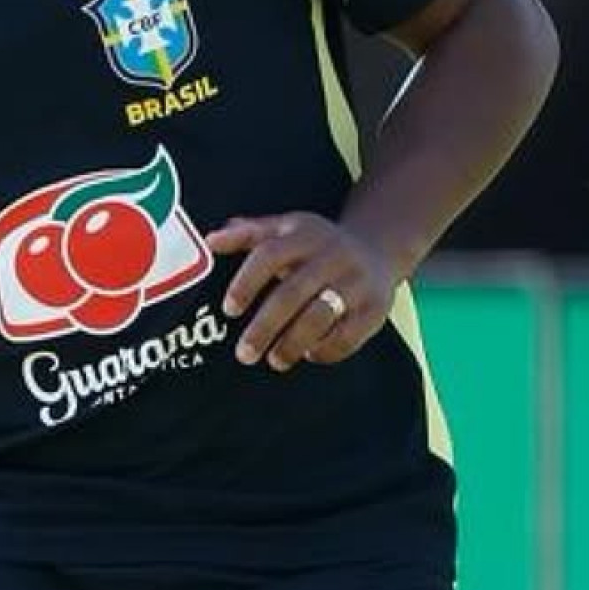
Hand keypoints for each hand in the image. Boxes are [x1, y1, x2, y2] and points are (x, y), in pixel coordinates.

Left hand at [208, 212, 399, 371]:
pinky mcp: (375, 308)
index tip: (229, 310)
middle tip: (244, 354)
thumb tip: (210, 241)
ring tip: (275, 360)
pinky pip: (347, 336)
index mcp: (303, 235)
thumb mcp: (284, 229)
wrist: (378, 248)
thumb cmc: (315, 245)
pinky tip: (309, 354)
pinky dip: (325, 350)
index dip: (246, 283)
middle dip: (265, 327)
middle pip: (292, 293)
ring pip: (320, 317)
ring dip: (293, 343)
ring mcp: (356, 282)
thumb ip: (247, 234)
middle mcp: (331, 256)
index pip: (269, 255)